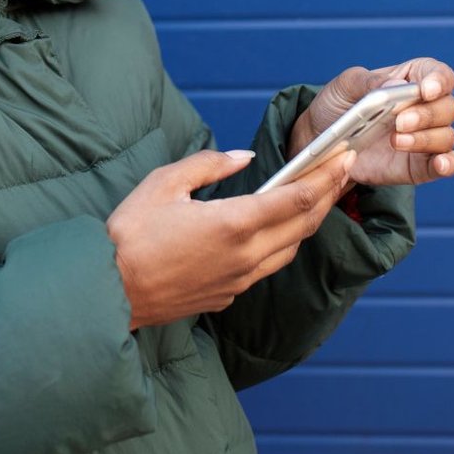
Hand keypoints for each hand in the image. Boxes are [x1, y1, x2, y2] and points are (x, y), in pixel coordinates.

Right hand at [105, 146, 357, 329]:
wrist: (109, 292)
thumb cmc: (130, 234)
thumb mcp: (164, 183)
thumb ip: (209, 165)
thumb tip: (243, 158)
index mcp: (233, 222)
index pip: (297, 198)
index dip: (326, 177)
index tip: (344, 158)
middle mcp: (246, 255)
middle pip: (303, 224)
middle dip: (328, 195)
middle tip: (343, 171)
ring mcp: (239, 280)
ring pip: (290, 249)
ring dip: (308, 222)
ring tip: (317, 198)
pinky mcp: (227, 295)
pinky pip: (266, 267)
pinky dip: (281, 244)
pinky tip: (275, 231)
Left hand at [289, 57, 453, 186]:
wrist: (322, 143)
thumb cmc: (337, 106)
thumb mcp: (345, 86)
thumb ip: (370, 82)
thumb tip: (398, 86)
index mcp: (410, 80)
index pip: (439, 75)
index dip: (439, 80)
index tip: (426, 90)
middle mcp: (424, 108)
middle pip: (448, 107)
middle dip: (427, 114)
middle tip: (399, 121)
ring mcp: (425, 138)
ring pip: (447, 135)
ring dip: (426, 138)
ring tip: (396, 141)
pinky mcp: (421, 165)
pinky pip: (449, 163)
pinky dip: (450, 163)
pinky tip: (439, 164)